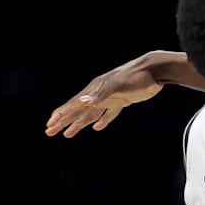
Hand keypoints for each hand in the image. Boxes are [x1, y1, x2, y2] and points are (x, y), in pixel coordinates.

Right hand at [45, 56, 164, 137]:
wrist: (155, 70)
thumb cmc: (137, 76)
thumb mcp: (119, 85)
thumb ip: (101, 94)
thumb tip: (83, 101)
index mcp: (95, 89)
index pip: (74, 104)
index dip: (61, 115)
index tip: (49, 124)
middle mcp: (100, 93)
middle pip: (78, 110)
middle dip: (64, 122)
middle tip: (49, 132)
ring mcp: (111, 97)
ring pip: (91, 114)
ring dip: (79, 124)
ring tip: (67, 134)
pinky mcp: (122, 100)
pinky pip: (109, 113)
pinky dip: (102, 120)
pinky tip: (97, 127)